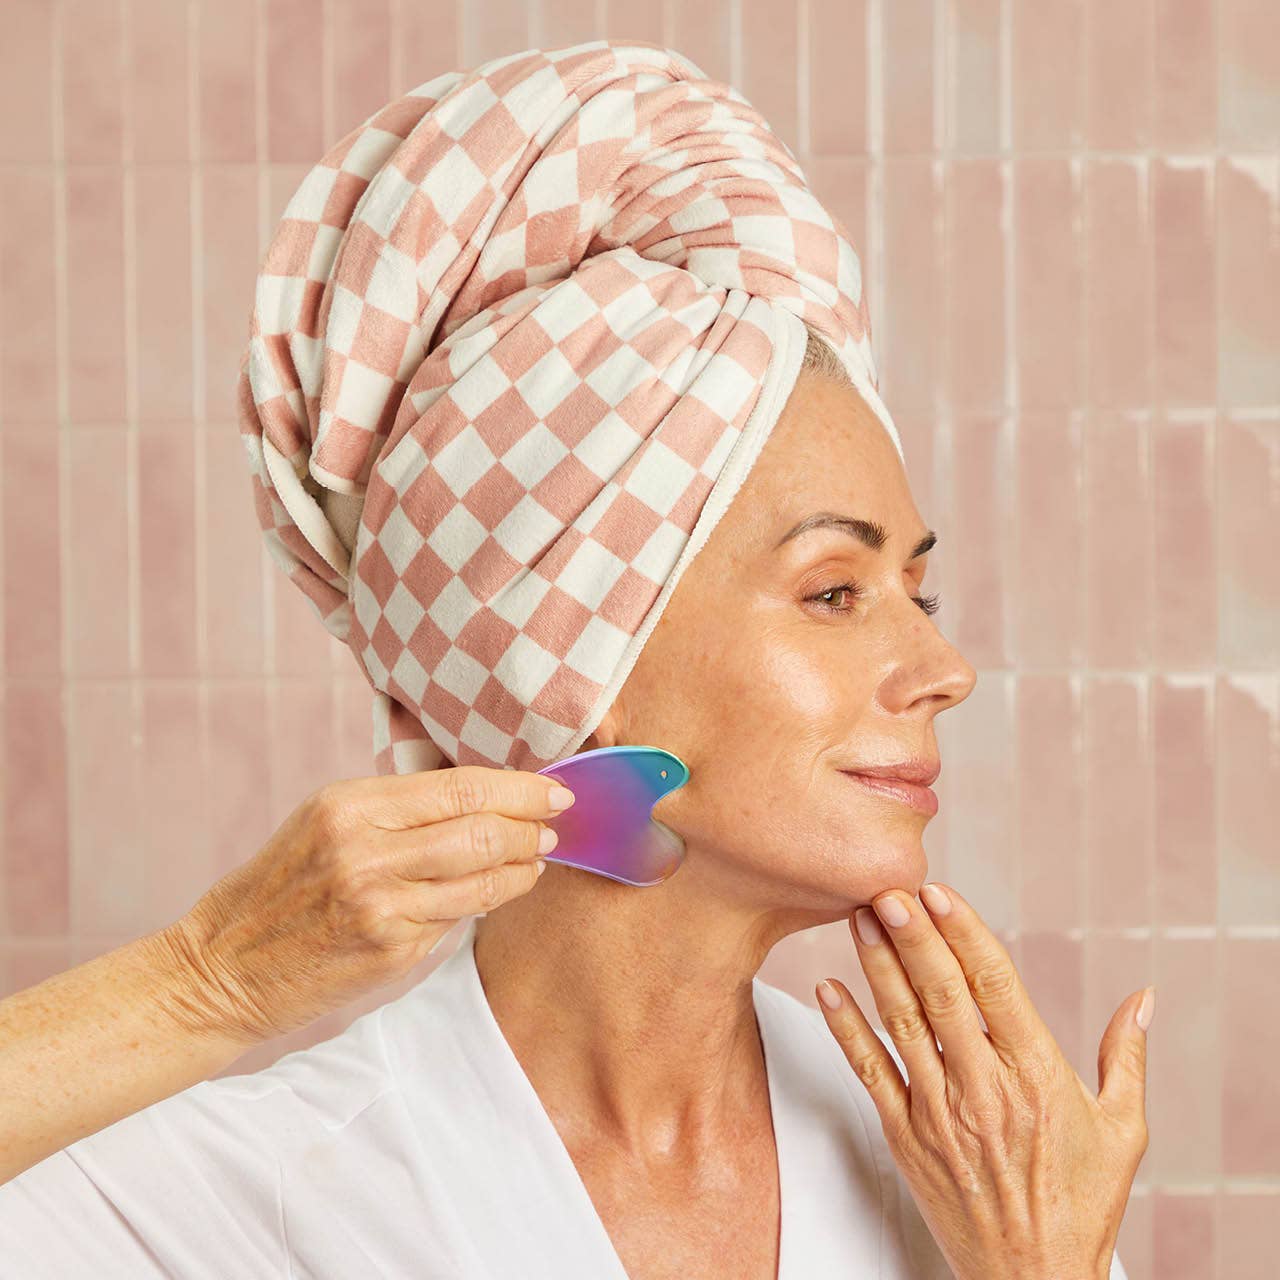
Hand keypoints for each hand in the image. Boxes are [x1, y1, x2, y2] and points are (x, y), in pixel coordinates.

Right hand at [160, 766, 573, 1043]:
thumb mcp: (322, 822)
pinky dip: (494, 897)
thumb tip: (478, 793)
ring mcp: (380, 903)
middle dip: (532, 824)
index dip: (517, 788)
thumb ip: (394, 806)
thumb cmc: (277, 890)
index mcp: (348, 805)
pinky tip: (505, 887)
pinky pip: (462, 915)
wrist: (222, 970)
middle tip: (554, 822)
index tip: (550, 788)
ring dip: (524, 863)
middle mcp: (365, 849)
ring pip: (482, 873)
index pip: (459, 787)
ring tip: (537, 855)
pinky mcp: (391, 949)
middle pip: (481, 828)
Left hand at [815, 883, 1151, 1279]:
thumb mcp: (1122, 1131)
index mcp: (1037, 1077)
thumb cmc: (1081, 1205)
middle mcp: (984, 1088)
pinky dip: (845, 1029)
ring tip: (859, 917)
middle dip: (913, 937)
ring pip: (902, 1023)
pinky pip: (869, 1073)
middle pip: (942, 995)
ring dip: (878, 966)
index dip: (964, 934)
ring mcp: (938, 1112)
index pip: (996, 987)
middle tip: (887, 889)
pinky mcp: (905, 1137)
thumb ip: (1126, 1058)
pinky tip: (827, 988)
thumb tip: (1144, 998)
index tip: (941, 893)